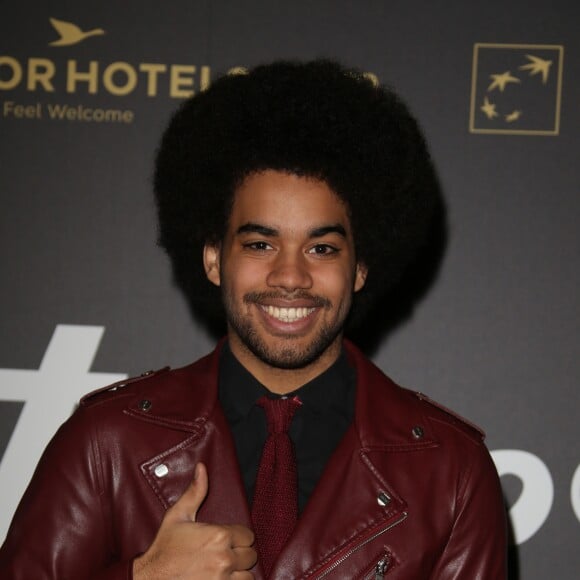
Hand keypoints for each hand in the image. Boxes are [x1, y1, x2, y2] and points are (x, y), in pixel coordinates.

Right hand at [133, 462, 256, 578]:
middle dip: (240, 554)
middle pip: (251, 555)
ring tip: (226, 569)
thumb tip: (202, 468)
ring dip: (240, 573)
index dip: (239, 537)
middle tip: (226, 554)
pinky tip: (223, 579)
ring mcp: (222, 579)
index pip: (248, 535)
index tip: (228, 540)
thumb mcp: (178, 515)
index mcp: (219, 535)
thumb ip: (195, 491)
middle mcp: (224, 558)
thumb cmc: (164, 547)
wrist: (149, 578)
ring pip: (248, 575)